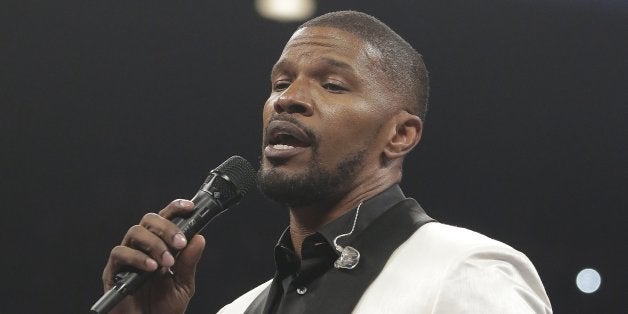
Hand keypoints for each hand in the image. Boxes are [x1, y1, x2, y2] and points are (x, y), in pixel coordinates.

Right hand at [101, 199, 206, 313]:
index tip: (190, 208)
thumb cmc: (163, 307)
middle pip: (149, 220)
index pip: (166, 218)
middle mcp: (142, 247)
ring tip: (167, 261)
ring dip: (154, 243)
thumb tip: (199, 238)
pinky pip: (120, 254)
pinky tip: (151, 268)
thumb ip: (189, 262)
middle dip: (167, 228)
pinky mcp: (113, 271)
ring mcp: (127, 257)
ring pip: (135, 232)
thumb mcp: (183, 285)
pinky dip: (137, 257)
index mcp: (160, 245)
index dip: (176, 208)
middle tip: (180, 244)